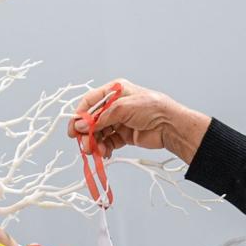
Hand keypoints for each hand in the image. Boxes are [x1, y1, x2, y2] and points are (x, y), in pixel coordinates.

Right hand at [67, 79, 211, 163]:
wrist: (171, 126)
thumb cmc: (153, 108)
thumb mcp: (124, 108)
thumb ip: (101, 118)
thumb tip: (81, 126)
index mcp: (115, 91)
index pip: (90, 101)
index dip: (80, 115)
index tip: (74, 129)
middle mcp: (115, 105)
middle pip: (92, 119)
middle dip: (86, 133)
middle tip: (84, 145)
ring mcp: (119, 121)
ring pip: (99, 133)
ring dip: (95, 143)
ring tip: (96, 151)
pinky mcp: (124, 135)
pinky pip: (108, 142)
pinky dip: (104, 148)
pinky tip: (105, 153)